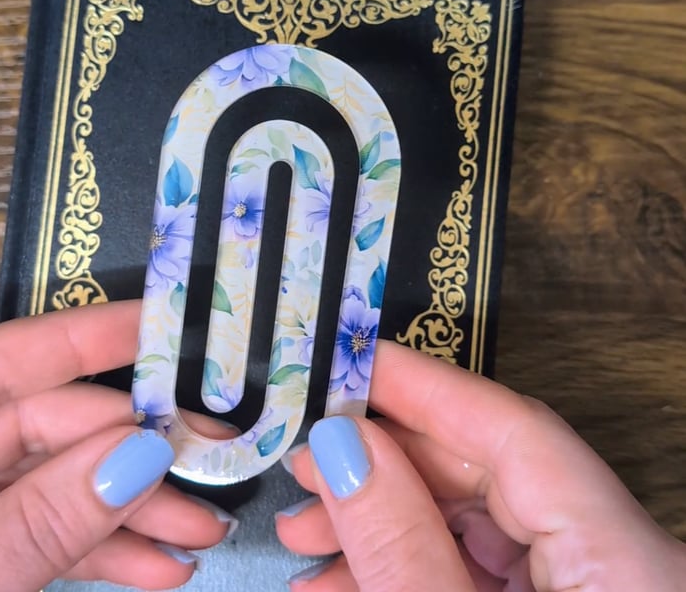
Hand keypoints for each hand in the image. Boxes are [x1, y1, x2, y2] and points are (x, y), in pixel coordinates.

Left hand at [0, 301, 236, 591]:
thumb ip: (39, 524)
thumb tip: (139, 456)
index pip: (2, 363)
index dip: (89, 336)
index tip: (170, 329)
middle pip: (46, 427)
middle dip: (134, 452)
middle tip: (209, 467)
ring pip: (56, 482)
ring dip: (131, 509)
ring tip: (197, 532)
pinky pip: (45, 531)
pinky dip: (100, 550)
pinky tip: (155, 566)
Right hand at [277, 340, 685, 590]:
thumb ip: (403, 547)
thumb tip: (342, 448)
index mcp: (626, 564)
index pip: (515, 431)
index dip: (424, 384)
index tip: (349, 361)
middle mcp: (617, 565)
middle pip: (487, 470)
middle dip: (383, 462)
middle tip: (306, 458)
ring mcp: (584, 588)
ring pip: (471, 523)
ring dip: (379, 522)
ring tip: (304, 532)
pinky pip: (472, 568)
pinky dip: (403, 566)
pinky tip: (338, 580)